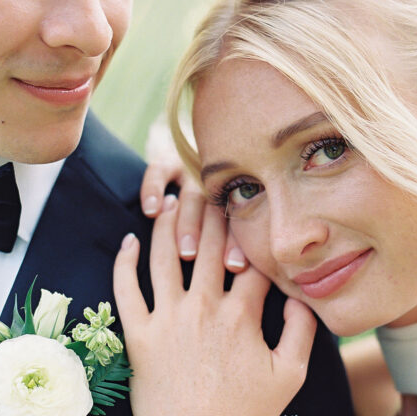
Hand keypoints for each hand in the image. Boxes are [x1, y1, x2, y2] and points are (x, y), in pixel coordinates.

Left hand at [114, 195, 316, 415]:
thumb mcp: (289, 375)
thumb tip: (305, 294)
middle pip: (207, 244)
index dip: (254, 231)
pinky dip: (123, 261)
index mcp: (242, 315)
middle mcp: (203, 308)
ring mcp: (168, 320)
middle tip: (209, 187)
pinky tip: (127, 241)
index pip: (250, 257)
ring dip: (167, 222)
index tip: (253, 211)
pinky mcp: (139, 336)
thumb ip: (302, 330)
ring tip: (170, 199)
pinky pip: (126, 290)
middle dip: (211, 210)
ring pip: (164, 256)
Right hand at [140, 120, 247, 271]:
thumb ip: (251, 238)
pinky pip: (159, 172)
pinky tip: (152, 210)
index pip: (239, 222)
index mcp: (239, 199)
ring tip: (187, 251)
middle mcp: (219, 186)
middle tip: (216, 267)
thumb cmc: (222, 197)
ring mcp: (194, 173)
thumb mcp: (239, 212)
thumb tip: (265, 274)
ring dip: (189, 223)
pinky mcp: (168, 161)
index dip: (236, 244)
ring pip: (191, 197)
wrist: (206, 141)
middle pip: (216, 211)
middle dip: (215, 241)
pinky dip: (153, 188)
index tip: (237, 267)